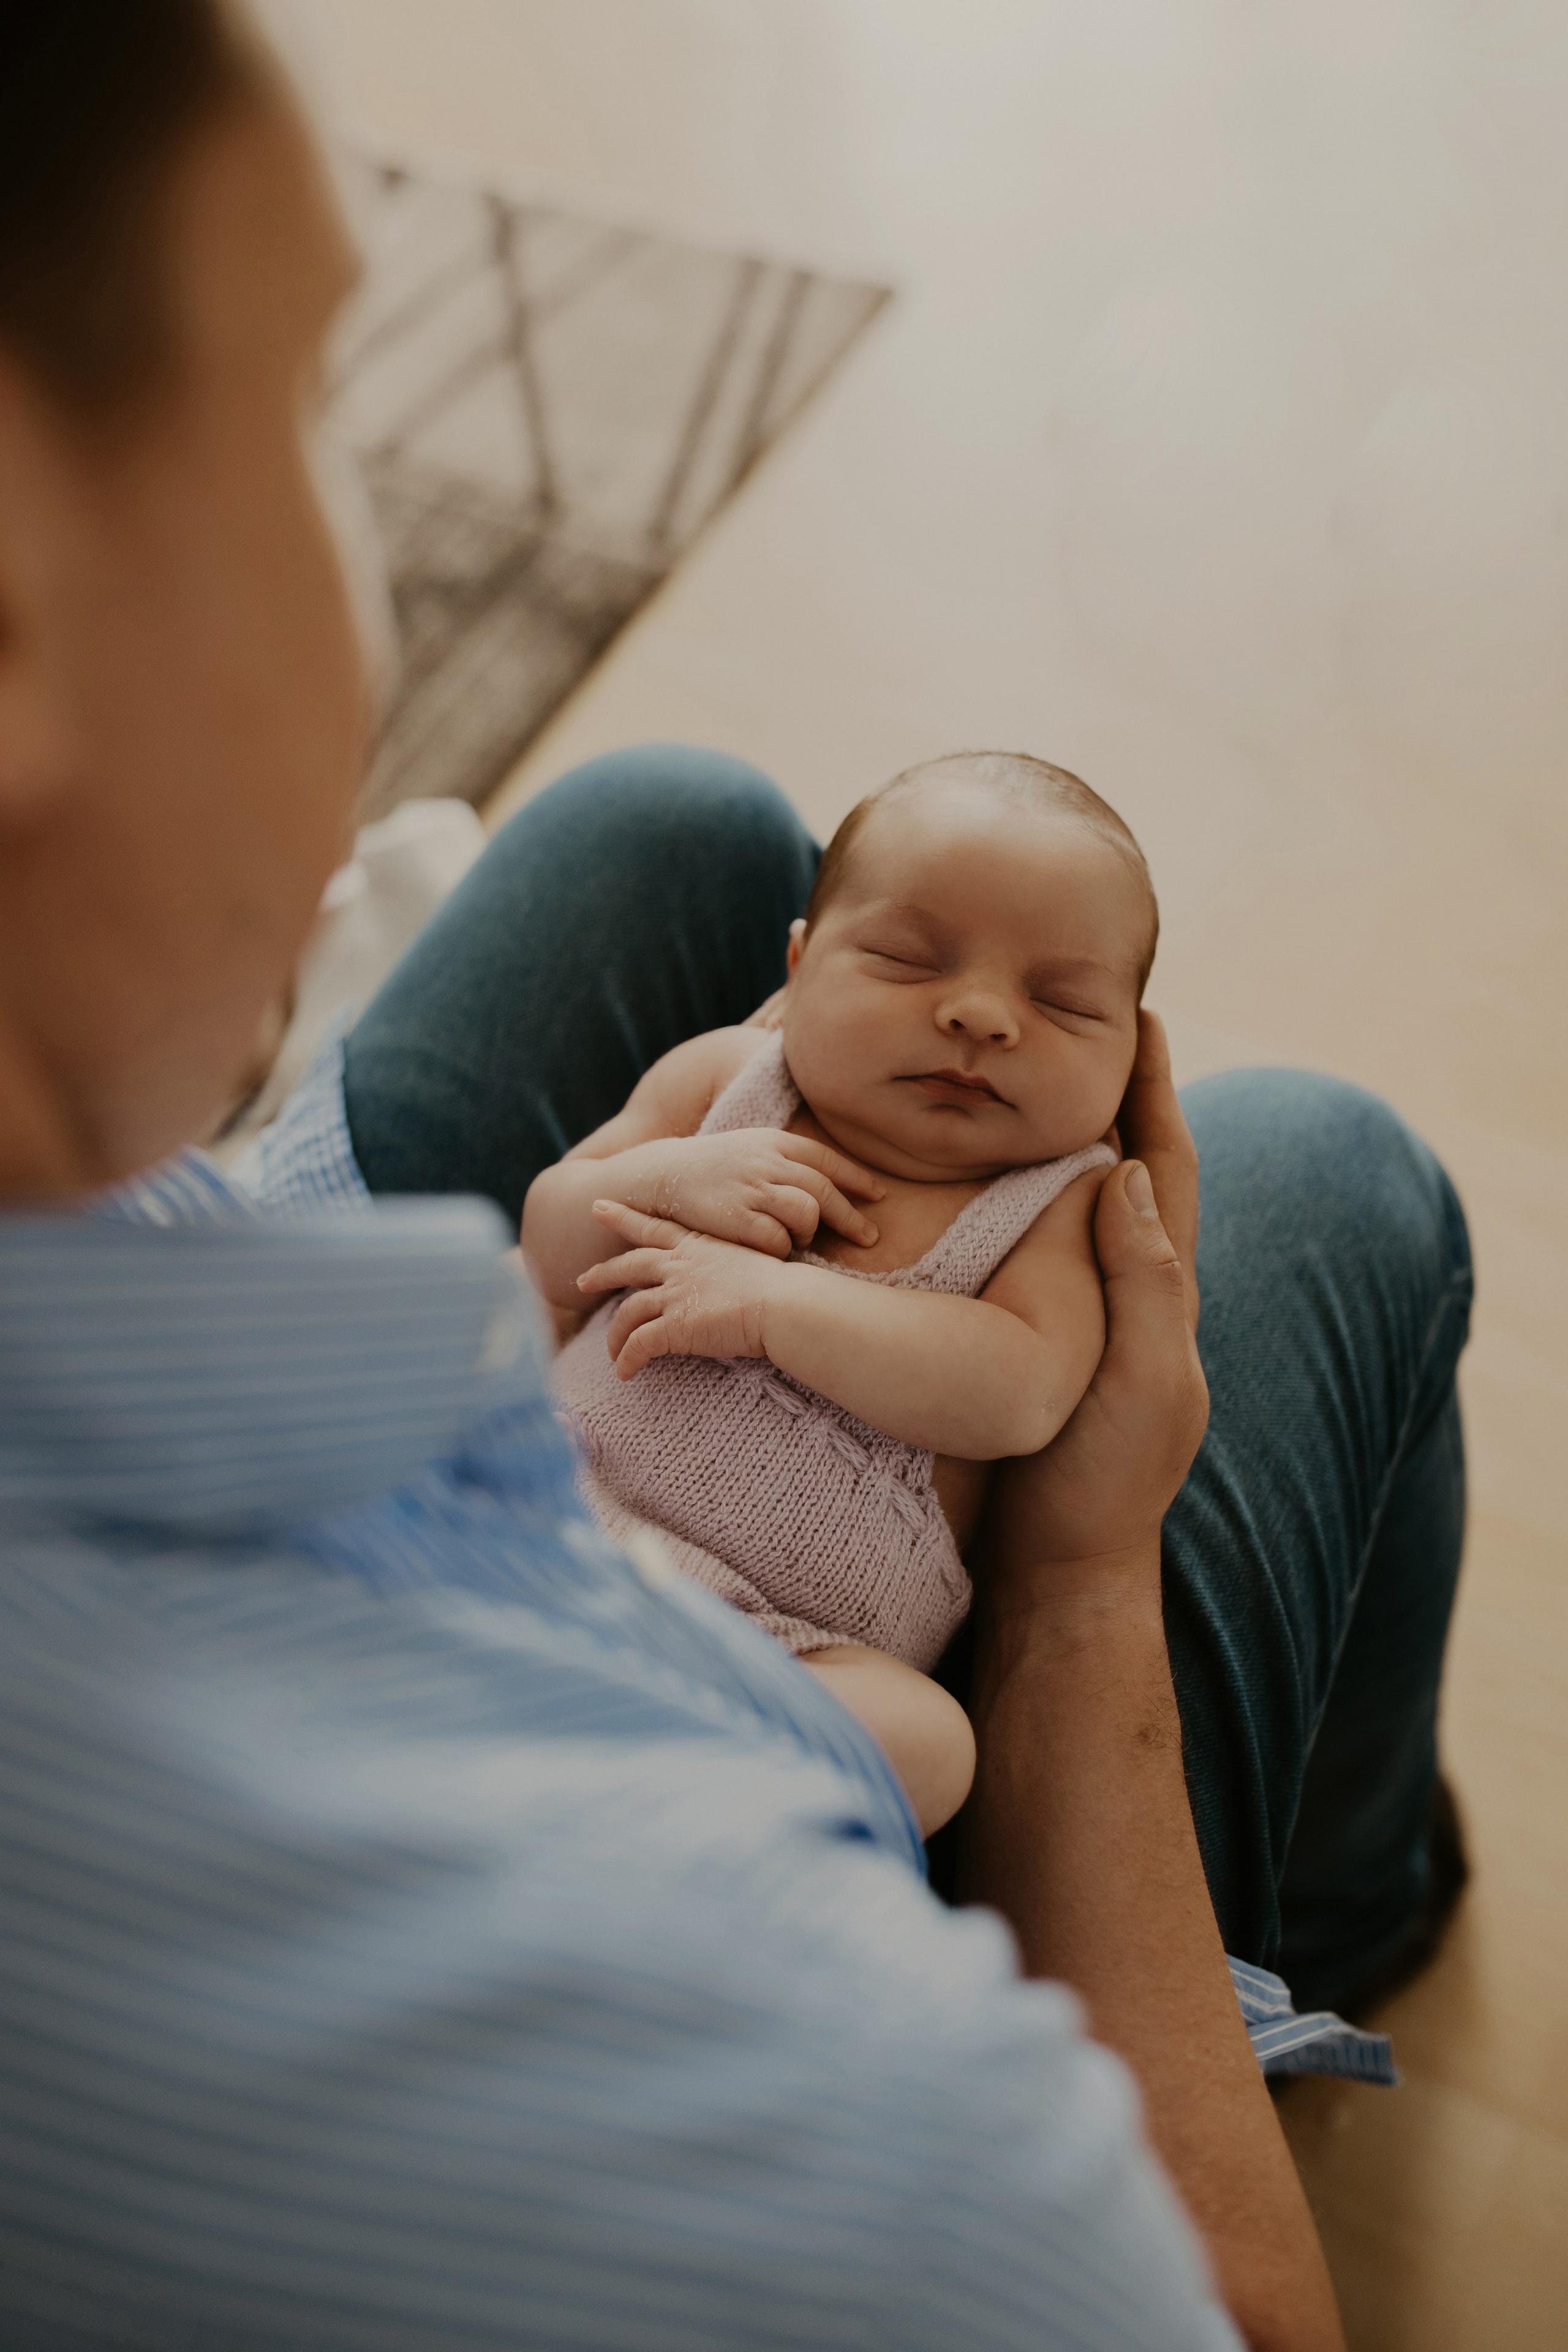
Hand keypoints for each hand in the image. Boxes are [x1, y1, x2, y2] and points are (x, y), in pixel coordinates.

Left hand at [577, 1201, 785, 1378]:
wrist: (786, 1304)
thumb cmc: (784, 1288)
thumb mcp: (752, 1264)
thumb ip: (730, 1270)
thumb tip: (733, 1284)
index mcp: (699, 1246)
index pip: (654, 1227)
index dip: (624, 1217)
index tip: (599, 1208)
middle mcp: (680, 1265)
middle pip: (629, 1265)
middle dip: (602, 1273)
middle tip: (581, 1281)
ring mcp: (675, 1294)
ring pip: (628, 1312)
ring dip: (615, 1334)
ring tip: (612, 1352)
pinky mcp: (674, 1326)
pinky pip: (638, 1345)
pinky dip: (627, 1359)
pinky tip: (624, 1373)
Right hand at [625, 1128, 882, 1257]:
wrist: (660, 1176)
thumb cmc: (711, 1170)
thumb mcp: (749, 1150)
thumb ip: (785, 1162)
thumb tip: (827, 1186)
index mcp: (773, 1142)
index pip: (826, 1159)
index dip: (856, 1178)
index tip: (878, 1196)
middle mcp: (766, 1161)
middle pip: (824, 1190)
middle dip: (852, 1217)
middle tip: (869, 1238)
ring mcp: (749, 1189)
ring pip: (806, 1213)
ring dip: (810, 1232)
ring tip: (800, 1240)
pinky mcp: (734, 1218)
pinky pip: (776, 1240)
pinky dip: (781, 1249)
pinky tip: (771, 1250)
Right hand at [986, 1024, 1206, 1592]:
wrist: (1055, 1574)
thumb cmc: (1102, 1486)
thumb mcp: (1139, 1383)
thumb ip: (1146, 1283)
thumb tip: (1135, 1174)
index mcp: (1164, 1294)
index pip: (1167, 1168)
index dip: (1156, 1091)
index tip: (1138, 1017)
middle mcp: (1125, 1296)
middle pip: (1124, 1173)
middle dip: (1105, 1099)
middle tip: (1071, 1032)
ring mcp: (1077, 1322)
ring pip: (1068, 1212)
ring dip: (1050, 1148)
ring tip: (1012, 1086)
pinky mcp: (1027, 1347)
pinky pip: (1022, 1254)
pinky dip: (1005, 1207)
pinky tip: (963, 1188)